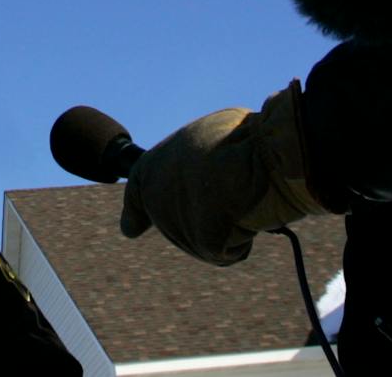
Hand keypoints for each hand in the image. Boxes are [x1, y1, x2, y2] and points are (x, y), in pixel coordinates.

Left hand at [116, 84, 331, 266]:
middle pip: (183, 225)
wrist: (261, 152)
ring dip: (229, 227)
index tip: (130, 230)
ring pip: (207, 242)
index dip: (135, 214)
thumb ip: (194, 164)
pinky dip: (243, 241)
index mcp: (152, 167)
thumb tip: (207, 179)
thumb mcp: (207, 140)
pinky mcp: (201, 243)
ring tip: (240, 196)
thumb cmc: (243, 139)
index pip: (137, 196)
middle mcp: (156, 198)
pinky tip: (247, 217)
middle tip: (230, 189)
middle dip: (209, 217)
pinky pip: (227, 252)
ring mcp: (176, 224)